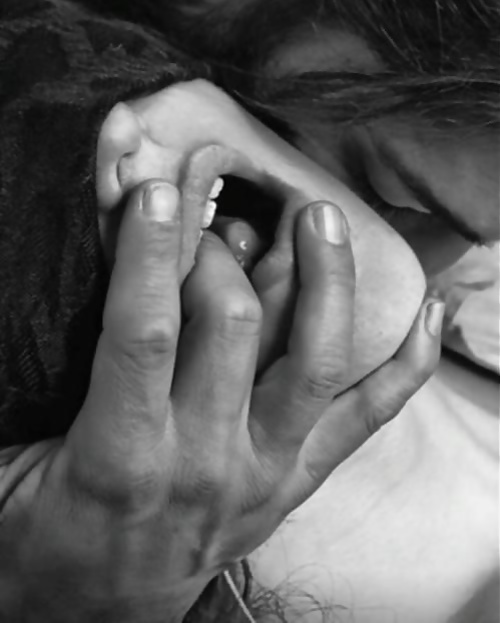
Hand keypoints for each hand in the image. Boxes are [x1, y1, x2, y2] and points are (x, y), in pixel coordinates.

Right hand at [0, 185, 442, 622]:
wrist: (94, 615)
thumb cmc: (41, 539)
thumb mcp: (11, 460)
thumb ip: (36, 373)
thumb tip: (53, 283)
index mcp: (123, 460)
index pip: (147, 334)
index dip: (152, 255)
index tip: (158, 190)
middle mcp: (208, 465)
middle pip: (236, 328)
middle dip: (220, 255)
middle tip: (205, 218)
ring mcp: (266, 473)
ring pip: (316, 362)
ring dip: (326, 282)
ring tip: (321, 219)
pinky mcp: (295, 481)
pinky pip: (364, 420)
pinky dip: (404, 367)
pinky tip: (428, 313)